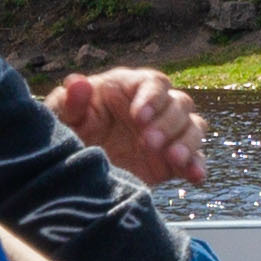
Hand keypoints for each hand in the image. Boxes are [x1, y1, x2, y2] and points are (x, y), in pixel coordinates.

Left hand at [44, 66, 208, 187]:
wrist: (73, 172)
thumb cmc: (68, 134)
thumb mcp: (62, 119)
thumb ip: (69, 102)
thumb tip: (78, 83)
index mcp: (129, 89)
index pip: (153, 83)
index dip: (152, 97)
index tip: (140, 117)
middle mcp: (154, 108)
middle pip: (179, 104)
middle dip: (168, 122)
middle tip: (149, 142)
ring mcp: (166, 135)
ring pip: (193, 127)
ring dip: (187, 142)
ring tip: (174, 159)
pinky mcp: (171, 162)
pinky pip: (194, 159)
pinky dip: (197, 166)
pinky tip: (195, 176)